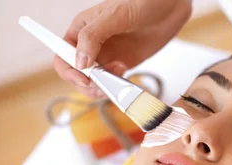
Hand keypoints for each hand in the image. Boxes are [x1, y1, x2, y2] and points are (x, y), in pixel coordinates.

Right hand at [54, 0, 191, 97]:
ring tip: (113, 88)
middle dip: (86, 85)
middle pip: (77, 74)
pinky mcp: (123, 64)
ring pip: (95, 82)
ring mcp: (108, 56)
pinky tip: (124, 82)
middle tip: (101, 89)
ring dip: (101, 89)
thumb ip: (93, 36)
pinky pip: (113, 82)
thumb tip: (80, 62)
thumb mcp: (113, 15)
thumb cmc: (141, 2)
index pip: (62, 55)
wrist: (169, 7)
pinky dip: (116, 87)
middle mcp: (91, 46)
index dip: (68, 71)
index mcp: (81, 30)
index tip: (83, 79)